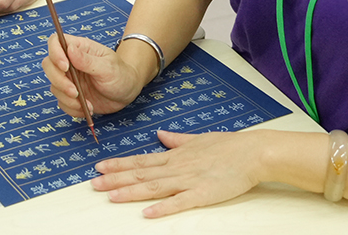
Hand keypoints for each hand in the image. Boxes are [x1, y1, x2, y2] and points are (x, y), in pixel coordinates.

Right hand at [42, 34, 142, 118]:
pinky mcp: (70, 95)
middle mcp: (70, 62)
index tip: (65, 67)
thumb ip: (88, 60)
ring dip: (67, 98)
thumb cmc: (121, 74)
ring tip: (86, 103)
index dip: (55, 53)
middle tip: (75, 92)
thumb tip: (69, 49)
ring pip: (54, 86)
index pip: (55, 42)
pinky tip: (87, 108)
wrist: (128, 92)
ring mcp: (69, 79)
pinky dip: (72, 108)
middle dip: (59, 81)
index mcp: (79, 48)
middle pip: (48, 65)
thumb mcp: (108, 67)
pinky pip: (61, 102)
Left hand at [92, 130, 267, 217]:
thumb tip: (162, 135)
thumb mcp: (198, 139)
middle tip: (94, 184)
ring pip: (154, 186)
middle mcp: (177, 167)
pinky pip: (179, 202)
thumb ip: (178, 140)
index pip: (140, 161)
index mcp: (175, 155)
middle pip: (141, 174)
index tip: (100, 167)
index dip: (119, 164)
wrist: (253, 152)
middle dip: (115, 179)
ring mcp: (188, 180)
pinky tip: (147, 213)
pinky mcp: (203, 193)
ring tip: (111, 196)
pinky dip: (162, 207)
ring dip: (130, 192)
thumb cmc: (229, 146)